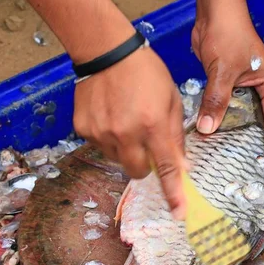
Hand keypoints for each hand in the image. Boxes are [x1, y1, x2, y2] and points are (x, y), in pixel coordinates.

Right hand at [73, 47, 187, 219]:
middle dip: (146, 164)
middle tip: (146, 143)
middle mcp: (126, 133)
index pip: (167, 167)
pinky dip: (108, 139)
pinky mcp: (83, 129)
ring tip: (126, 122)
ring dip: (126, 150)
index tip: (178, 213)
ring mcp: (102, 132)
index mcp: (153, 125)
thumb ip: (175, 135)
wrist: (107, 51)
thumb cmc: (147, 73)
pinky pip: (100, 147)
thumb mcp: (172, 100)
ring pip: (118, 161)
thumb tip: (180, 166)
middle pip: (138, 171)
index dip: (173, 193)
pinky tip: (111, 117)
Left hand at [191, 0, 263, 146]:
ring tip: (218, 148)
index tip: (257, 158)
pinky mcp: (226, 83)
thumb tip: (208, 127)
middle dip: (243, 136)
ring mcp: (242, 86)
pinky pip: (223, 105)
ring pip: (236, 114)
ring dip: (227, 127)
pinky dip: (216, 115)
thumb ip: (217, 100)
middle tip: (232, 158)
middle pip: (254, 119)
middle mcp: (258, 88)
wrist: (213, 12)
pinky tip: (207, 129)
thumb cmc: (229, 33)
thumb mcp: (223, 71)